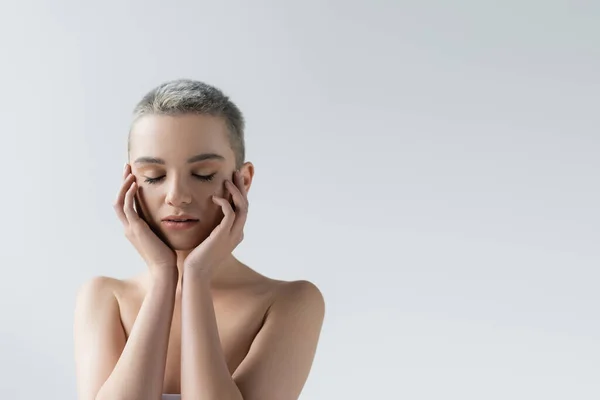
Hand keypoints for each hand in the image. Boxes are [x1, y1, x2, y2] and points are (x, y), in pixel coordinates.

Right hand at [113, 163, 176, 278]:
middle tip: (127, 167)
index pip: (126, 204)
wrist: (165, 269)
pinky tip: (135, 185)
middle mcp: (128, 227)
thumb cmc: (167, 255)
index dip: (127, 189)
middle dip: (122, 182)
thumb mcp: (161, 236)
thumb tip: (169, 217)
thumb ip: (160, 225)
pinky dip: (129, 194)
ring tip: (130, 172)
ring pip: (120, 202)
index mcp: (134, 228)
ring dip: (124, 185)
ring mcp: (130, 228)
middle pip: (119, 200)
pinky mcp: (136, 229)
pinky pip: (128, 208)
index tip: (133, 175)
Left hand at [183, 170, 248, 276]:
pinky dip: (225, 202)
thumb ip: (210, 230)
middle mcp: (238, 233)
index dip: (240, 194)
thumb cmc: (197, 259)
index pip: (243, 210)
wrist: (196, 273)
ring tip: (228, 178)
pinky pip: (230, 212)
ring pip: (242, 207)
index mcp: (235, 234)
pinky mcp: (224, 234)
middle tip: (235, 172)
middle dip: (241, 187)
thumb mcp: (206, 241)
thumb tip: (205, 220)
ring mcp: (233, 234)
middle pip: (245, 204)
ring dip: (236, 191)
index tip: (233, 181)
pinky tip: (215, 197)